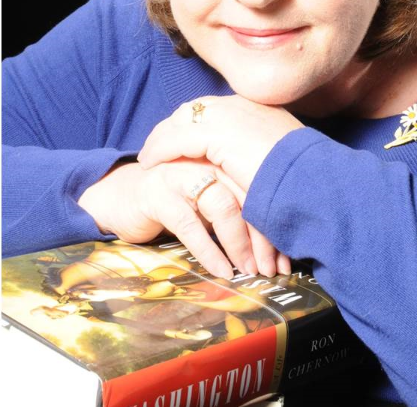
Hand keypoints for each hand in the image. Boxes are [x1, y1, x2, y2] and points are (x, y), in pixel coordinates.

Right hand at [78, 158, 269, 278]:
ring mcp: (181, 174)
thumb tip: (274, 243)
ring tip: (250, 269)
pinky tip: (220, 269)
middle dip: (263, 236)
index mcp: (223, 156)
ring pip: (223, 205)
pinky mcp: (158, 194)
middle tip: (273, 268)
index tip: (286, 256)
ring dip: (239, 243)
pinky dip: (209, 250)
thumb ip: (238, 207)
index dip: (275, 221)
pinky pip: (190, 224)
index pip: (259, 185)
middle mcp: (205, 159)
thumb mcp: (210, 199)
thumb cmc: (174, 199)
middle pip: (247, 194)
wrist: (120, 196)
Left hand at [138, 95, 303, 199]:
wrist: (308, 181)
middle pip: (194, 110)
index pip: (214, 109)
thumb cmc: (300, 177)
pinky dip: (160, 150)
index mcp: (258, 107)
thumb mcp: (279, 157)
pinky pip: (176, 139)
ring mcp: (228, 115)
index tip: (180, 138)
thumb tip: (247, 162)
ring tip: (148, 157)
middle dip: (173, 127)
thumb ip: (259, 150)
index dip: (193, 123)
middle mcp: (242, 105)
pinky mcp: (214, 133)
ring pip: (181, 122)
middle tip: (157, 145)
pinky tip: (150, 163)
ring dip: (162, 139)